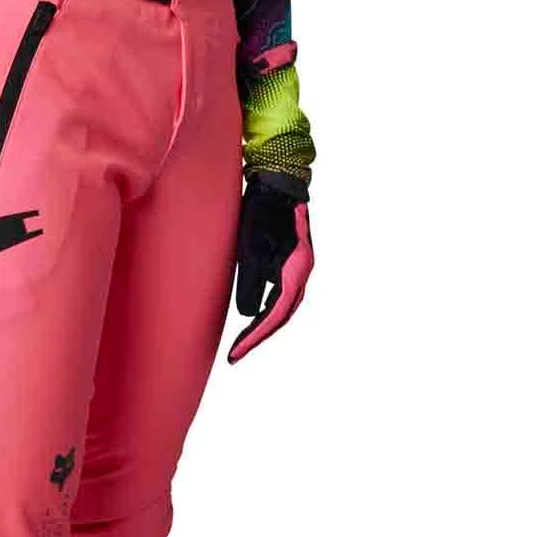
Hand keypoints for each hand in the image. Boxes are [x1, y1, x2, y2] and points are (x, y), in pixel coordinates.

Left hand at [228, 175, 313, 363]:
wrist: (278, 182)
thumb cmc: (263, 209)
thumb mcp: (250, 243)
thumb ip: (251, 277)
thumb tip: (247, 314)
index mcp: (296, 268)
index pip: (275, 312)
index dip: (255, 336)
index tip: (236, 353)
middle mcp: (301, 271)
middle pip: (281, 314)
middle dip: (258, 336)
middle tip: (235, 354)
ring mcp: (296, 266)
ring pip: (283, 306)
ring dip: (263, 325)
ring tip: (241, 343)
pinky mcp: (288, 261)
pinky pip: (279, 293)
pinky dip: (266, 309)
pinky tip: (251, 317)